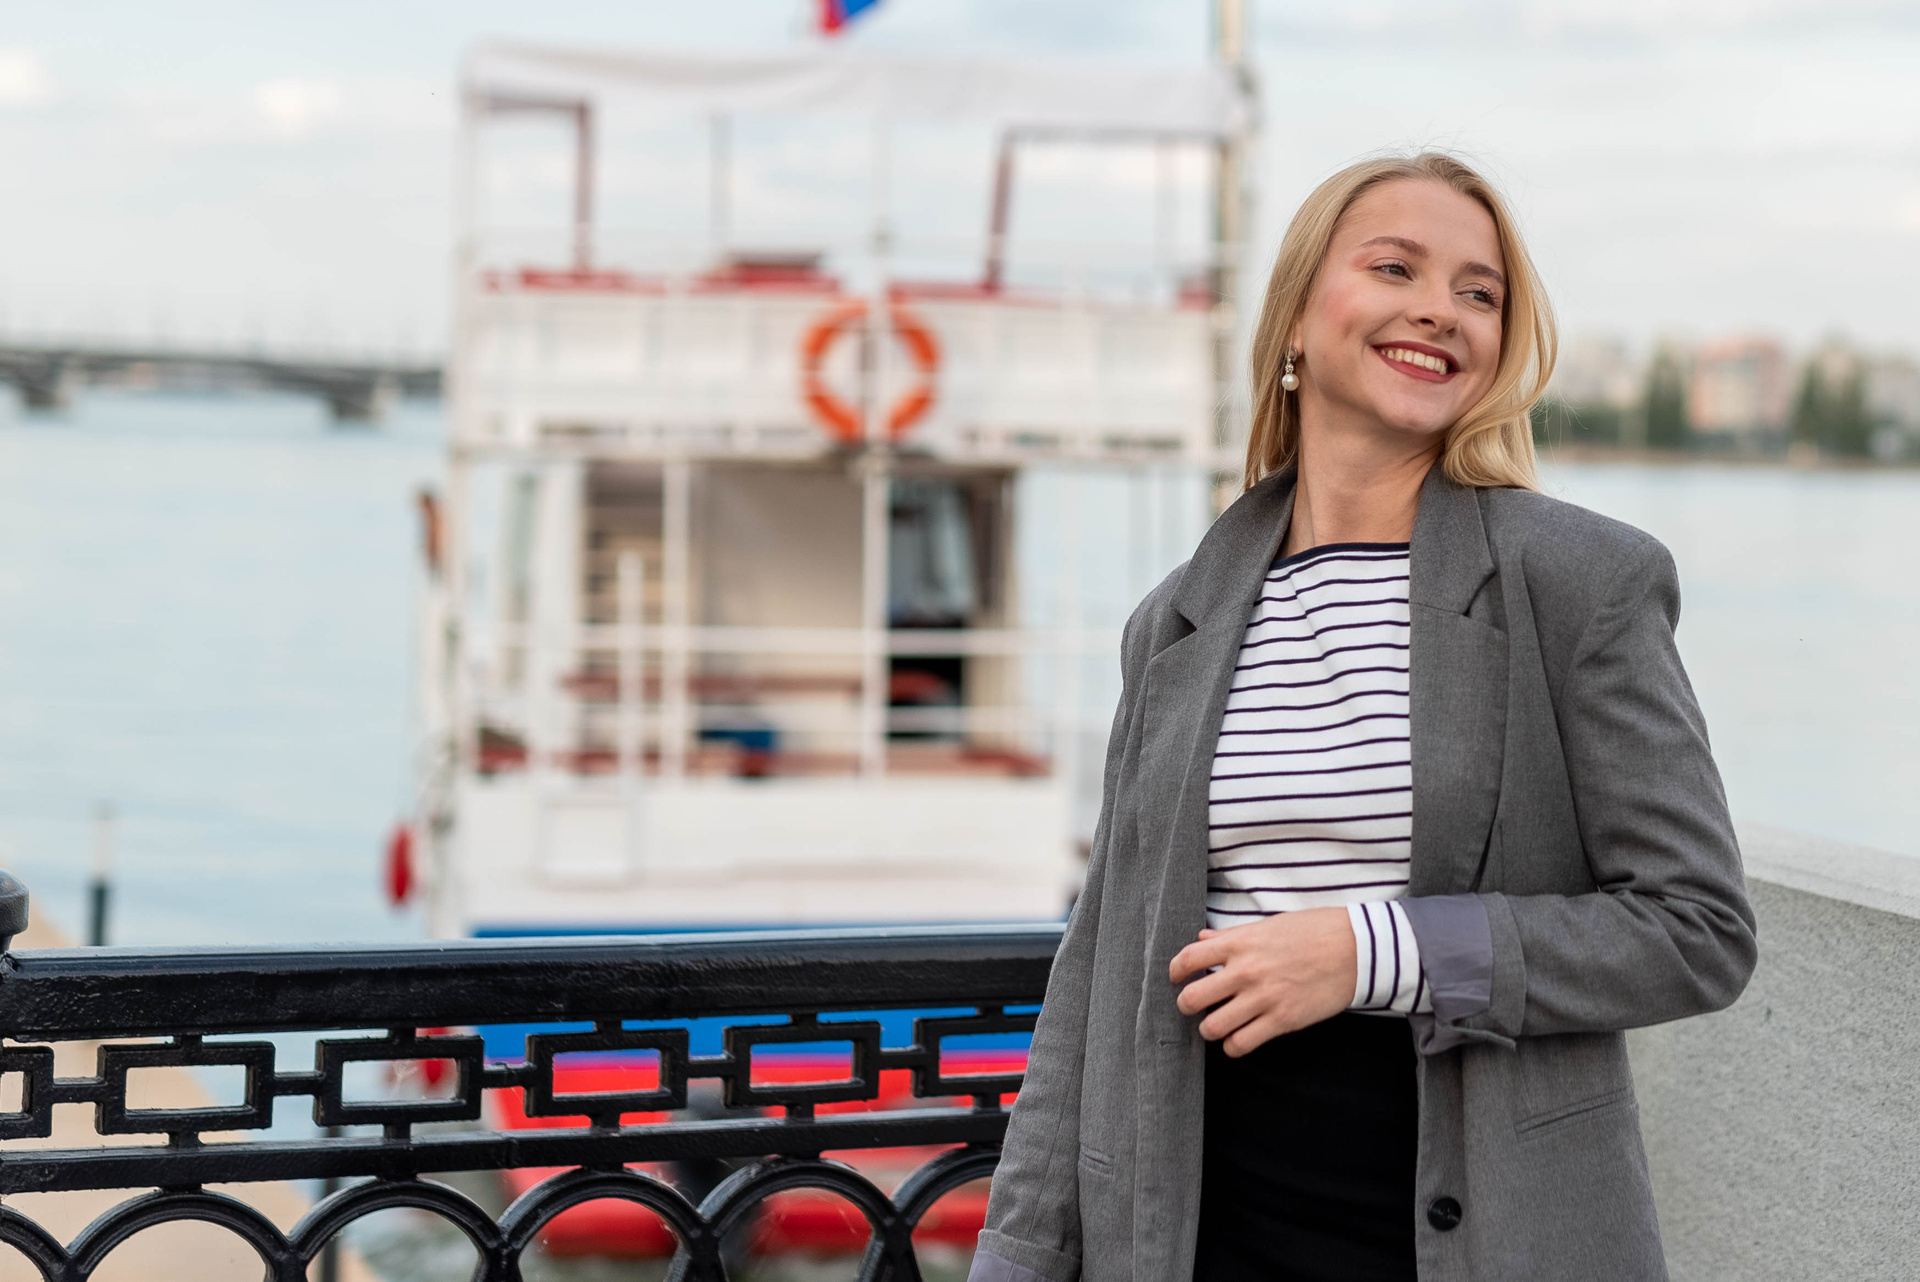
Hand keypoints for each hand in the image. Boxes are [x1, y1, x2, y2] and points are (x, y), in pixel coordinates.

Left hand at [1168, 908, 1356, 1056]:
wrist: (1355, 949)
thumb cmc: (1313, 931)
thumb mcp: (1268, 925)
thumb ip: (1231, 936)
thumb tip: (1202, 939)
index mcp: (1239, 943)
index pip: (1187, 959)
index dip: (1175, 972)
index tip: (1177, 978)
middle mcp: (1245, 972)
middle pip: (1192, 999)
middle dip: (1186, 1005)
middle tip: (1195, 1005)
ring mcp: (1263, 999)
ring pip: (1212, 1028)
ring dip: (1210, 1028)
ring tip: (1219, 1023)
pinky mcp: (1282, 1021)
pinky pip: (1241, 1044)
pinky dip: (1234, 1045)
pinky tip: (1239, 1037)